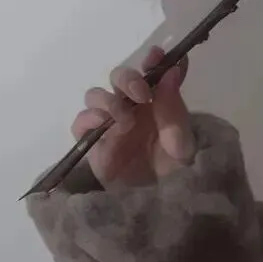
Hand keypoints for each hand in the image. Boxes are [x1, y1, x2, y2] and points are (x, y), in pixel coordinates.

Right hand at [72, 46, 193, 187]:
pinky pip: (80, 123)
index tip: (158, 55)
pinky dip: (89, 119)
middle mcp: (132, 109)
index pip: (153, 73)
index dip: (154, 60)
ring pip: (96, 95)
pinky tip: (106, 126)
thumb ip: (173, 108)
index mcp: (158, 104)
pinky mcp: (92, 144)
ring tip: (126, 120)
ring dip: (109, 100)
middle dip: (128, 78)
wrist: (160, 206)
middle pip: (119, 78)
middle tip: (142, 94)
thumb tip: (172, 71)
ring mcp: (110, 125)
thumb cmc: (175, 173)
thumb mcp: (182, 142)